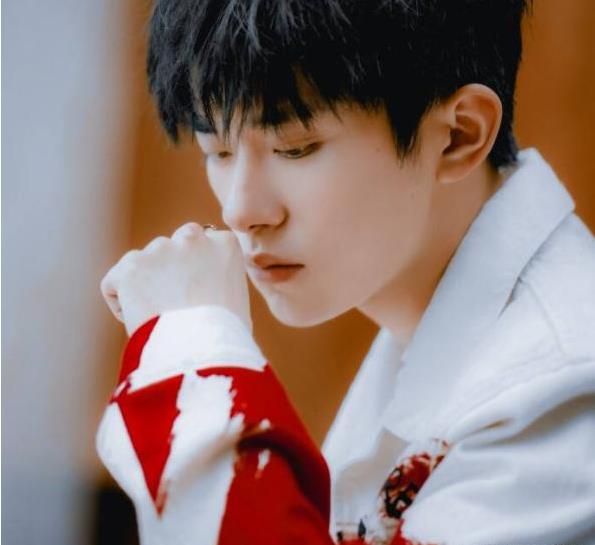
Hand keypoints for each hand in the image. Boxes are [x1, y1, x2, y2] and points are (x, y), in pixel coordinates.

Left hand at [100, 222, 251, 335]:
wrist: (202, 351)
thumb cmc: (225, 337)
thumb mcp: (237, 300)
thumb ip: (220, 282)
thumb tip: (206, 291)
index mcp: (224, 244)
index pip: (206, 243)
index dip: (198, 271)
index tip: (198, 295)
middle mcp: (193, 239)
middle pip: (173, 245)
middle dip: (170, 267)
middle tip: (172, 303)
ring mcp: (160, 249)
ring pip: (143, 263)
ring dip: (145, 285)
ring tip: (158, 319)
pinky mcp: (130, 267)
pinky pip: (115, 283)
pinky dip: (122, 303)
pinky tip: (138, 323)